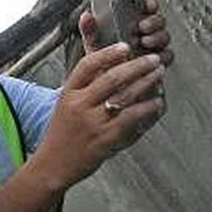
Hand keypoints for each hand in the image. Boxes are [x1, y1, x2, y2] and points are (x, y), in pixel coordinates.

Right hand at [33, 44, 164, 191]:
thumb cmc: (62, 134)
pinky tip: (156, 103)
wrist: (53, 164)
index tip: (126, 47)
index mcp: (68, 93)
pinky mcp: (104, 140)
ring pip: (124, 97)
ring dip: (146, 83)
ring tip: (158, 75)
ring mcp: (92, 123)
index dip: (108, 53)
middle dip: (137, 65)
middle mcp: (79, 105)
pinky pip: (131, 119)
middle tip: (153, 59)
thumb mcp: (66, 103)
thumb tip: (109, 65)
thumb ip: (85, 86)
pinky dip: (147, 109)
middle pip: (111, 78)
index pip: (87, 65)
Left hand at [79, 0, 173, 65]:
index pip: (146, 7)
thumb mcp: (94, 44)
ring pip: (164, 37)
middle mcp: (144, 34)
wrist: (107, 88)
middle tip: (142, 26)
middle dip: (153, 21)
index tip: (146, 5)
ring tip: (145, 42)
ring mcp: (152, 48)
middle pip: (159, 21)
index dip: (149, 4)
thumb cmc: (102, 63)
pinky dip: (162, 56)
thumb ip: (90, 30)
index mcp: (131, 23)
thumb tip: (86, 15)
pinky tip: (152, 57)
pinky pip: (167, 57)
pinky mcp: (157, 63)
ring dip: (157, 37)